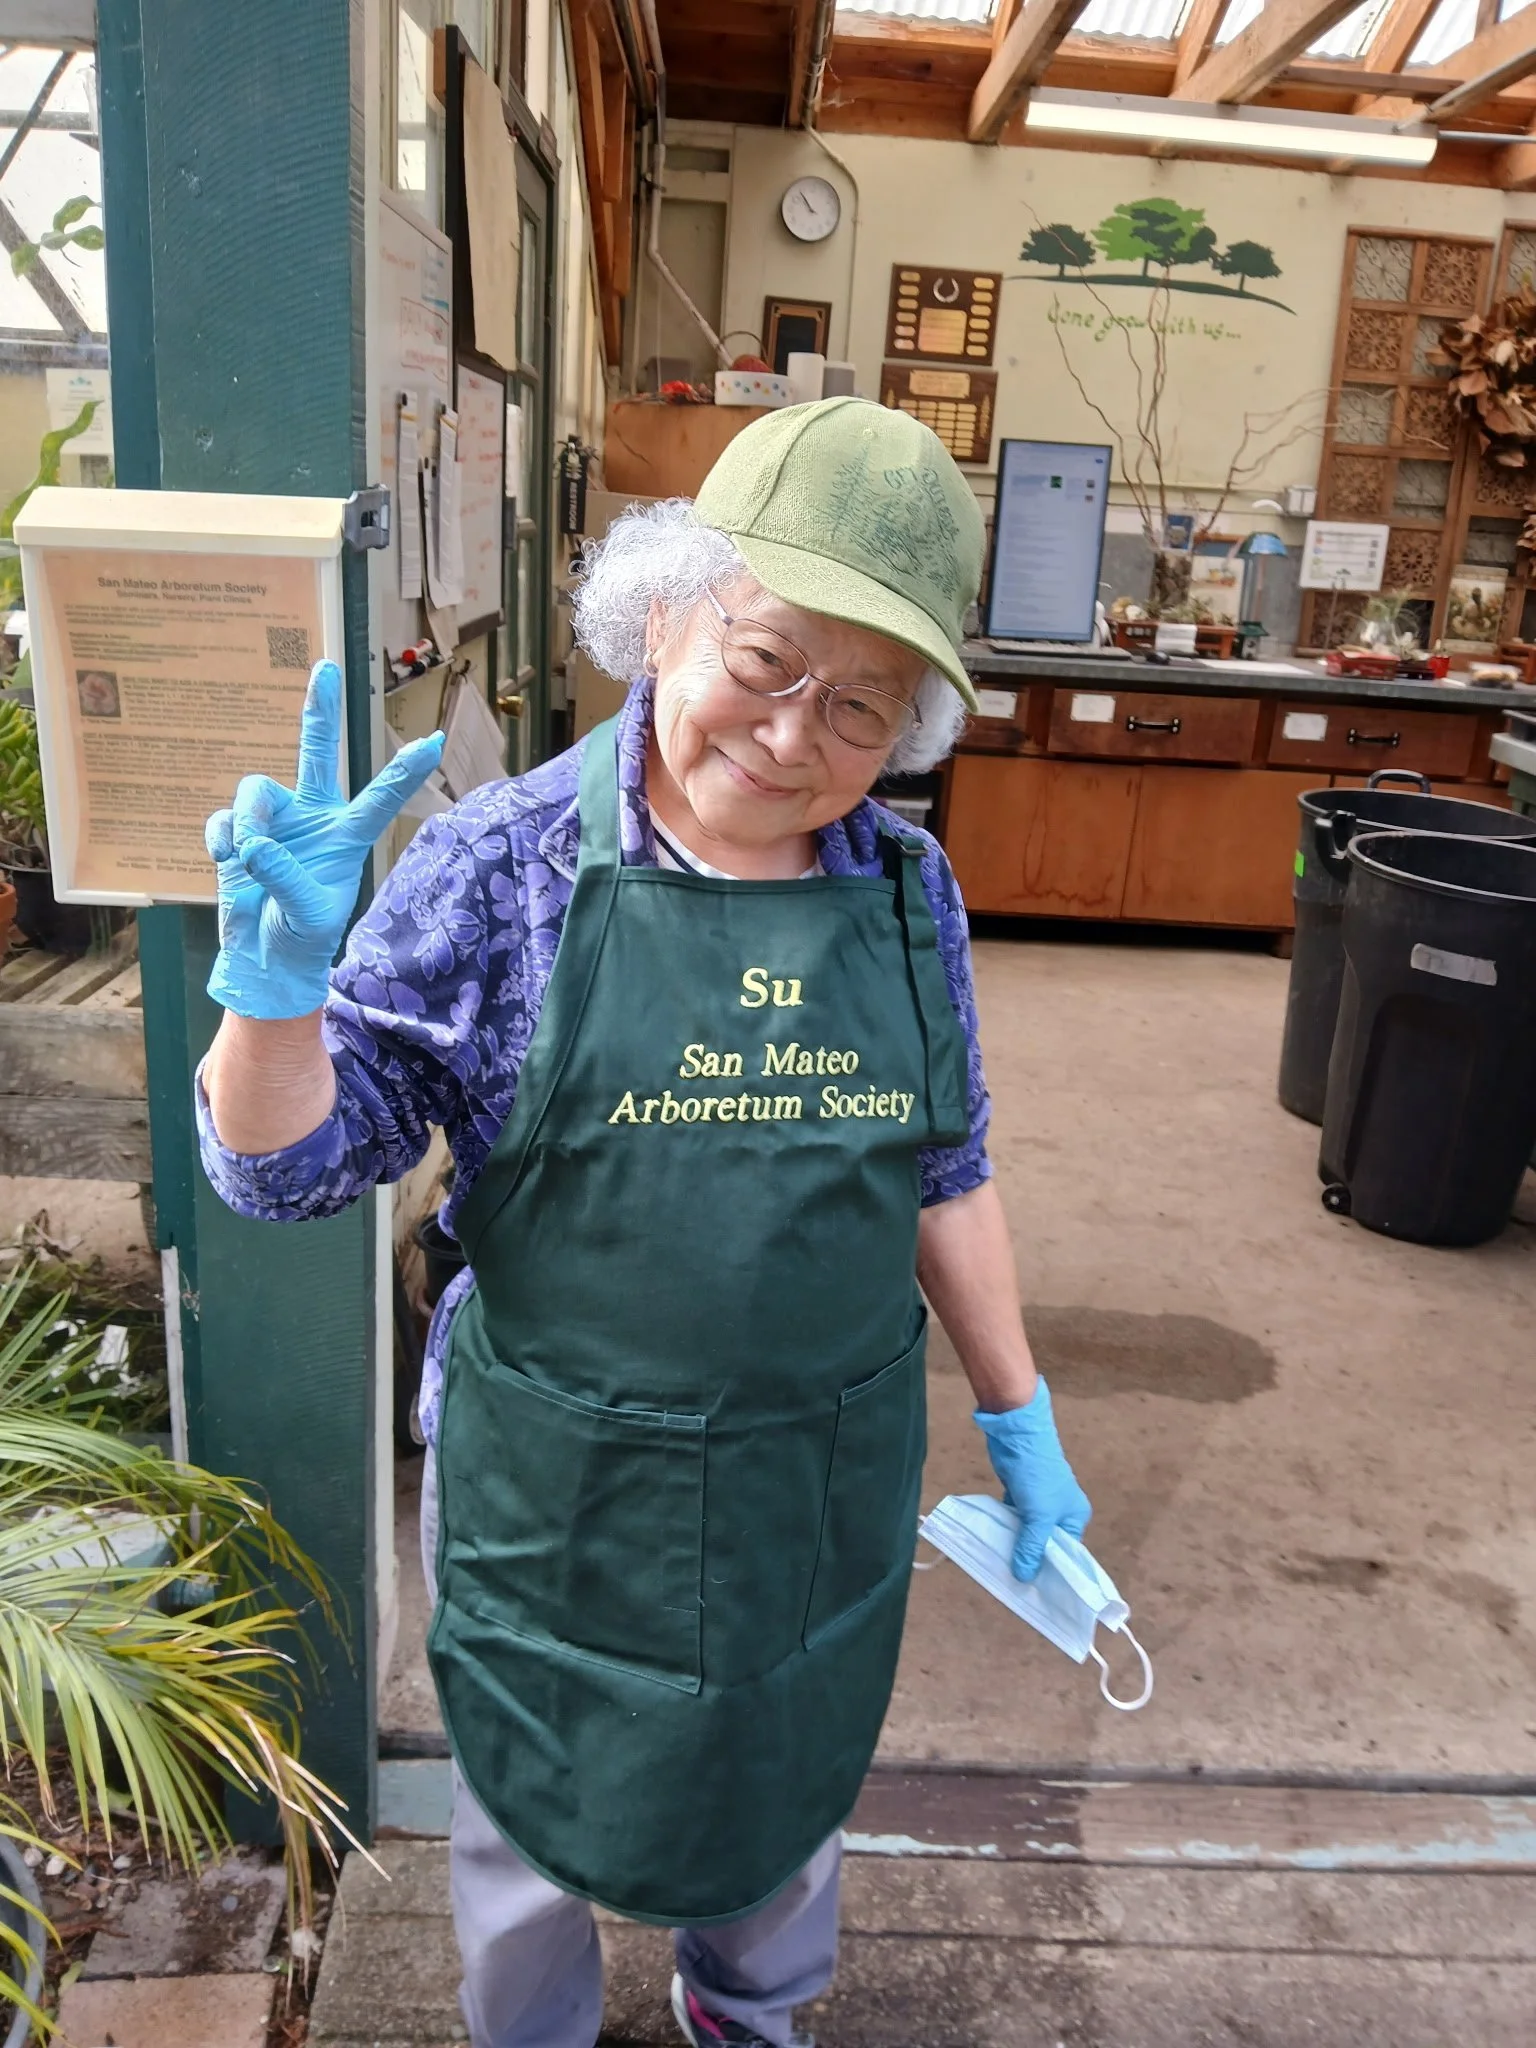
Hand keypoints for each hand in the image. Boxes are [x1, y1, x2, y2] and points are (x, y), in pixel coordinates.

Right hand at [205, 659, 444, 1019]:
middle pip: (317, 753)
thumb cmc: (302, 936)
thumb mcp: (307, 914)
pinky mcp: (237, 832)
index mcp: (347, 835)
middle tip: (326, 666)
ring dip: (247, 821)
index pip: (380, 798)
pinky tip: (228, 861)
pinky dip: (222, 838)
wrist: (265, 956)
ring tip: (246, 856)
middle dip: (320, 709)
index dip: (404, 771)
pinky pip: (225, 820)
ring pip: (256, 790)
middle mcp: (313, 817)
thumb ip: (285, 878)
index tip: (434, 743)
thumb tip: (253, 845)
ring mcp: (275, 821)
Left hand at [974, 1379, 1091, 1582]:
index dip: (1053, 1573)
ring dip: (1016, 1547)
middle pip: (1045, 1545)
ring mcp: (1038, 1504)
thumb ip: (1031, 1547)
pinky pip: (1013, 1521)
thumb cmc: (1037, 1475)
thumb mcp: (1039, 1516)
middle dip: (1031, 1561)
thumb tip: (1024, 1578)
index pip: (1067, 1554)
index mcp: (1074, 1517)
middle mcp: (1059, 1512)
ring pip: (1027, 1534)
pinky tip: (994, 1548)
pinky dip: (1005, 1532)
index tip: (1037, 1593)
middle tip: (1015, 1585)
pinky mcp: (1019, 1496)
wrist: (1017, 1435)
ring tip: (1003, 1571)